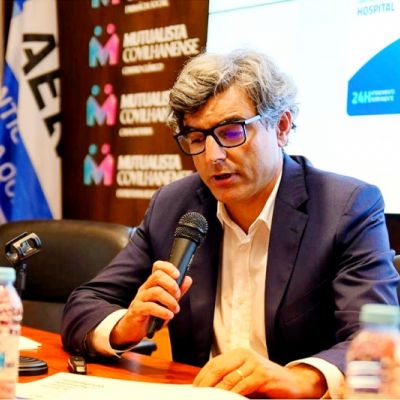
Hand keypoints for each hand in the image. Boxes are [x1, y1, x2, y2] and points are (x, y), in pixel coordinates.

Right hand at [110, 260, 191, 346]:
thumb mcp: (167, 302)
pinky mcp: (137, 310)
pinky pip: (150, 307)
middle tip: (178, 295)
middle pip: (157, 276)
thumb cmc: (151, 314)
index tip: (178, 275)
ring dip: (170, 300)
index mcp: (152, 283)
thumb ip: (177, 291)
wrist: (133, 329)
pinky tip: (169, 315)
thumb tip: (188, 279)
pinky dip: (162, 311)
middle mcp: (145, 287)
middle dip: (171, 284)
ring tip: (175, 309)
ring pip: (155, 291)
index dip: (168, 267)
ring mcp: (140, 298)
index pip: (158, 267)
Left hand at [193, 348, 326, 397]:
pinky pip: (242, 386)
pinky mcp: (262, 375)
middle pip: (217, 368)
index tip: (194, 389)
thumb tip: (209, 388)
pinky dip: (232, 394)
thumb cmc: (266, 381)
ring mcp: (254, 363)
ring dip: (216, 392)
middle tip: (198, 395)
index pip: (214, 363)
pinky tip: (225, 399)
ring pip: (228, 379)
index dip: (202, 377)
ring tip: (208, 399)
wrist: (293, 382)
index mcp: (238, 353)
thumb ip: (230, 378)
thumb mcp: (246, 376)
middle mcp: (245, 354)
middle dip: (205, 384)